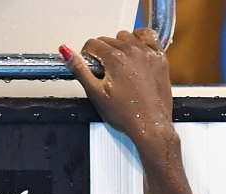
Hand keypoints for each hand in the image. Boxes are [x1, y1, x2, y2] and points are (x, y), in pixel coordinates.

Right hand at [60, 29, 172, 143]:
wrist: (151, 126)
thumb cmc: (125, 115)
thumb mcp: (96, 94)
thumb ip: (80, 70)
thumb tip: (66, 51)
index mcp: (115, 58)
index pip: (92, 44)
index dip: (88, 55)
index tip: (92, 66)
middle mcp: (132, 51)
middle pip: (109, 39)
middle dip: (103, 53)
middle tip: (106, 72)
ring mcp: (148, 53)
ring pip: (127, 36)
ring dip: (120, 45)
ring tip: (121, 65)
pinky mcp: (160, 58)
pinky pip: (149, 36)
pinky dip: (141, 40)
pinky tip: (137, 51)